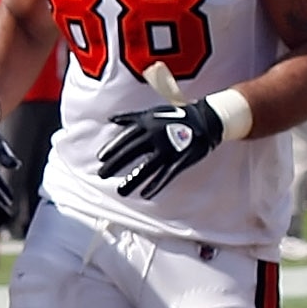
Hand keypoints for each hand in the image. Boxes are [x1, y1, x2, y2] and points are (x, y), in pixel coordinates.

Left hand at [98, 98, 223, 198]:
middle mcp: (155, 136)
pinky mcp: (180, 160)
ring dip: (133, 180)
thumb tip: (110, 119)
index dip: (112, 148)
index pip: (125, 138)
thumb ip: (130, 117)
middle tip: (102, 175)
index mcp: (147, 124)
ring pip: (147, 168)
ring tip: (121, 191)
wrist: (205, 119)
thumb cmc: (175, 116)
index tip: (100, 159)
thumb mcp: (151, 113)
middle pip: (131, 153)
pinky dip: (156, 185)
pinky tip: (145, 195)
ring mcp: (169, 149)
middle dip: (115, 165)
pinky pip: (166, 175)